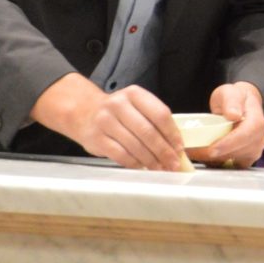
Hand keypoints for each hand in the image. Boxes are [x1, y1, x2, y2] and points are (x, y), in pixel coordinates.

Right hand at [31, 74, 182, 171]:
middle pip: (148, 131)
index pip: (160, 114)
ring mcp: (105, 121)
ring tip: (160, 168)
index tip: (180, 148)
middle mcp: (119, 105)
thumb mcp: (136, 106)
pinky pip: (120, 154)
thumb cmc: (118, 112)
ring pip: (135, 145)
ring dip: (150, 160)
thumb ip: (153, 120)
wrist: (84, 112)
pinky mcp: (96, 138)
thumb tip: (175, 145)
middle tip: (173, 164)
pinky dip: (134, 163)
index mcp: (135, 94)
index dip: (172, 133)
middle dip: (163, 151)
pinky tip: (141, 167)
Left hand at [186, 82, 263, 168]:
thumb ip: (231, 101)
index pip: (245, 136)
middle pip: (237, 152)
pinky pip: (230, 166)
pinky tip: (203, 156)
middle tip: (192, 151)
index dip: (228, 144)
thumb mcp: (231, 92)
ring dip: (212, 159)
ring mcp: (253, 151)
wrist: (243, 105)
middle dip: (214, 154)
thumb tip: (233, 114)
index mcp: (257, 122)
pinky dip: (216, 163)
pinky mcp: (245, 159)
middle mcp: (258, 139)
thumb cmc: (236, 98)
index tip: (211, 149)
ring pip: (232, 161)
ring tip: (193, 152)